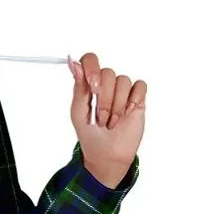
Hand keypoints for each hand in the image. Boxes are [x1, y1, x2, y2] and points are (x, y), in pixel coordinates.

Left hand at [67, 52, 146, 181]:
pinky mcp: (137, 98)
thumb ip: (78, 88)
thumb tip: (74, 63)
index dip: (92, 68)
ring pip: (123, 81)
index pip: (90, 60)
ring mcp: (122, 90)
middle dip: (104, 99)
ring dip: (116, 105)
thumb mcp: (78, 112)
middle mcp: (106, 84)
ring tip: (111, 122)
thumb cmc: (90, 134)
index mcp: (88, 85)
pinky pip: (139, 86)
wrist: (107, 154)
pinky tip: (127, 113)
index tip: (93, 86)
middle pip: (108, 73)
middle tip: (100, 118)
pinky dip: (133, 100)